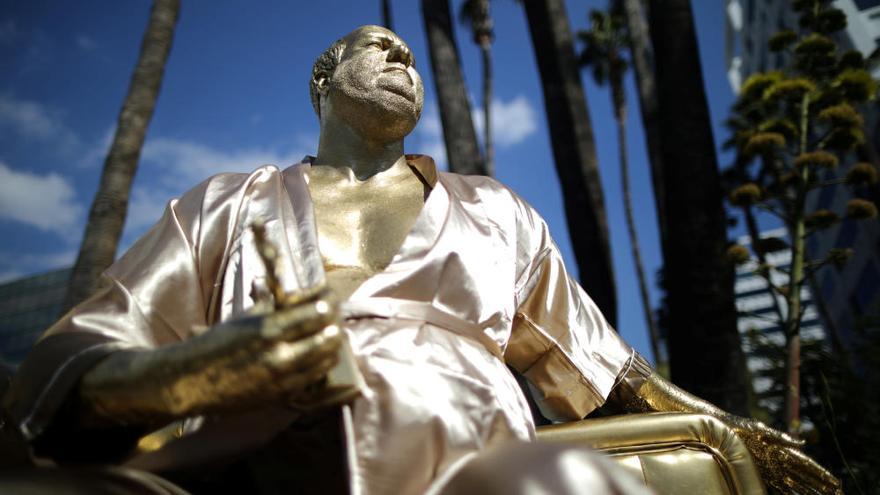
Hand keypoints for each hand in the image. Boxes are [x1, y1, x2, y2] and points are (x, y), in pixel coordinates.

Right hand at [80, 293, 348, 423]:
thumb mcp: (243, 319)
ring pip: (326, 360)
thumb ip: (269, 306)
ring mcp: (282, 378)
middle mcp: (279, 354)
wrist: (189, 382)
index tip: (331, 297)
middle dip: (335, 324)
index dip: (329, 303)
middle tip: (335, 318)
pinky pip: (314, 380)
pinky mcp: (281, 396)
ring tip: (333, 337)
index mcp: (268, 328)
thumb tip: (288, 290)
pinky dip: (321, 368)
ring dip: (333, 347)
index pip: (317, 313)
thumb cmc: (214, 344)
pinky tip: (322, 359)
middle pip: (328, 336)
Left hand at [725, 415, 841, 494]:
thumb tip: (802, 443)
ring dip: (805, 491)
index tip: (834, 481)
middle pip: (801, 475)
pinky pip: (774, 485)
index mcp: (779, 448)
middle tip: (835, 494)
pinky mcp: (756, 471)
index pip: (804, 463)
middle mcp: (776, 459)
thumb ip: (779, 436)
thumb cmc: (740, 425)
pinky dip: (786, 492)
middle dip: (817, 485)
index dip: (819, 473)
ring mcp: (768, 467)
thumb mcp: (759, 428)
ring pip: (791, 483)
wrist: (718, 427)